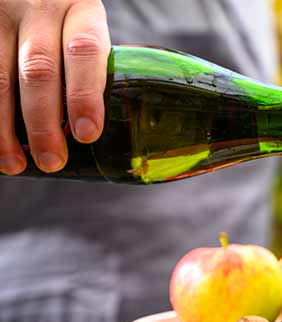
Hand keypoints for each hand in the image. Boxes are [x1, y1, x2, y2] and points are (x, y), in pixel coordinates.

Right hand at [0, 0, 109, 173]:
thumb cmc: (64, 19)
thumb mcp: (84, 27)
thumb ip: (89, 66)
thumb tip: (89, 132)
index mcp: (79, 8)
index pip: (84, 51)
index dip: (84, 96)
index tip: (87, 135)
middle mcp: (38, 8)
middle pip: (39, 70)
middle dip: (43, 123)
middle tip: (52, 161)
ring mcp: (0, 15)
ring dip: (4, 128)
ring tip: (15, 163)